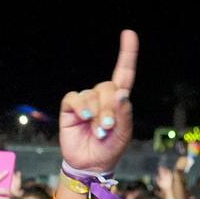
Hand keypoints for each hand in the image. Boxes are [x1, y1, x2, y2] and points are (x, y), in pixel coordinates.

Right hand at [58, 29, 138, 175]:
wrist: (90, 164)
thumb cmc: (109, 149)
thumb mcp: (123, 133)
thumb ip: (124, 113)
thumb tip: (122, 93)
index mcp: (118, 100)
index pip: (124, 73)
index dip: (127, 53)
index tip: (128, 34)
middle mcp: (102, 97)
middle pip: (107, 87)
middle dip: (109, 107)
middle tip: (107, 127)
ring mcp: (86, 102)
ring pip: (91, 94)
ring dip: (96, 113)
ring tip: (98, 131)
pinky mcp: (71, 108)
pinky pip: (75, 99)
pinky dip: (81, 107)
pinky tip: (84, 117)